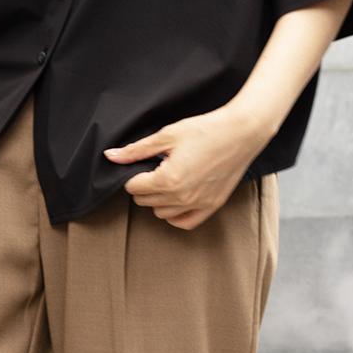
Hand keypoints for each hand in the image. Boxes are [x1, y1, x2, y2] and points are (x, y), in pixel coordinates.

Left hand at [103, 102, 270, 229]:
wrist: (242, 132)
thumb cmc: (206, 129)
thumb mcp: (167, 135)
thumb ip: (137, 150)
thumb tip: (111, 156)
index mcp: (168, 179)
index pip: (133, 188)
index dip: (132, 174)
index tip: (142, 164)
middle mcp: (182, 197)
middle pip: (145, 201)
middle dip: (144, 186)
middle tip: (154, 168)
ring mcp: (198, 204)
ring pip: (161, 213)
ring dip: (158, 199)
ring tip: (167, 179)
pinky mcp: (212, 206)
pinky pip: (184, 222)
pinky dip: (176, 214)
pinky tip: (176, 198)